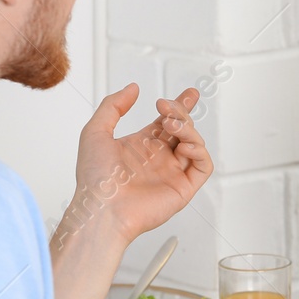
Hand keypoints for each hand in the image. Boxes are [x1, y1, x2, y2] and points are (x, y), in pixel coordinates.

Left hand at [66, 84, 212, 244]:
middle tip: (166, 108)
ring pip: (195, 143)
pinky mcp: (183, 188)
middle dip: (180, 112)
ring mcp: (173, 172)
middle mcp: (160, 158)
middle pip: (183, 128)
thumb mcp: (95, 132)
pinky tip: (184, 146)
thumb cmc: (94, 178)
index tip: (189, 93)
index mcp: (142, 145)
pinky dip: (200, 152)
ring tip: (171, 125)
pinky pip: (203, 166)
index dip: (180, 106)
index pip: (168, 121)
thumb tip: (133, 88)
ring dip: (188, 129)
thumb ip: (113, 106)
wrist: (101, 209)